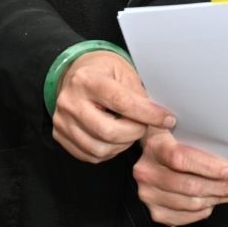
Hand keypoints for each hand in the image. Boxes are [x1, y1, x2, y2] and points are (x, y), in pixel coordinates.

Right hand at [51, 51, 174, 163]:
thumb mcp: (124, 72)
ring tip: (130, 130)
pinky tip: (115, 138)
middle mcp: (70, 101)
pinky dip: (109, 151)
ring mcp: (62, 120)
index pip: (122, 102)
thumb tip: (161, 118)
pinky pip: (90, 155)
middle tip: (144, 125)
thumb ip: (139, 94)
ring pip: (100, 148)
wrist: (75, 72)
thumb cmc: (103, 71)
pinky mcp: (60, 135)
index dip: (148, 114)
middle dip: (135, 133)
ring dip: (123, 145)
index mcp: (87, 79)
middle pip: (109, 132)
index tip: (167, 119)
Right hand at [133, 128, 227, 225]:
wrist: (151, 152)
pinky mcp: (154, 211)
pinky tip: (214, 202)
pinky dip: (203, 212)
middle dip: (224, 187)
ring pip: (190, 203)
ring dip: (218, 199)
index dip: (209, 167)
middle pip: (189, 185)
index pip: (181, 159)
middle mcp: (147, 171)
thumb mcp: (182, 128)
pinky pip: (184, 217)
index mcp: (155, 145)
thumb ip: (201, 134)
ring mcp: (148, 193)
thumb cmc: (173, 139)